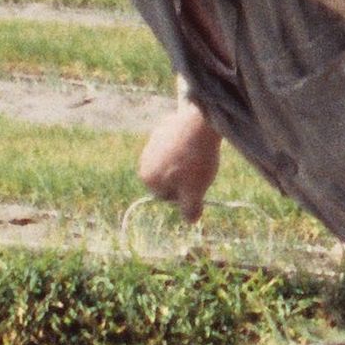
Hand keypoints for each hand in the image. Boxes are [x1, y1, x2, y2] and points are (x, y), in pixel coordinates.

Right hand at [136, 101, 221, 218]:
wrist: (199, 124)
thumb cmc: (195, 162)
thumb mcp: (195, 192)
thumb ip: (190, 210)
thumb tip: (190, 220)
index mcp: (147, 178)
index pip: (167, 197)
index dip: (185, 195)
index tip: (196, 186)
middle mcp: (144, 160)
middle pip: (169, 179)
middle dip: (184, 178)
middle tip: (200, 171)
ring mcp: (152, 143)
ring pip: (174, 162)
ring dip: (186, 163)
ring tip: (199, 156)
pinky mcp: (164, 128)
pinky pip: (178, 145)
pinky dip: (187, 146)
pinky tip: (196, 142)